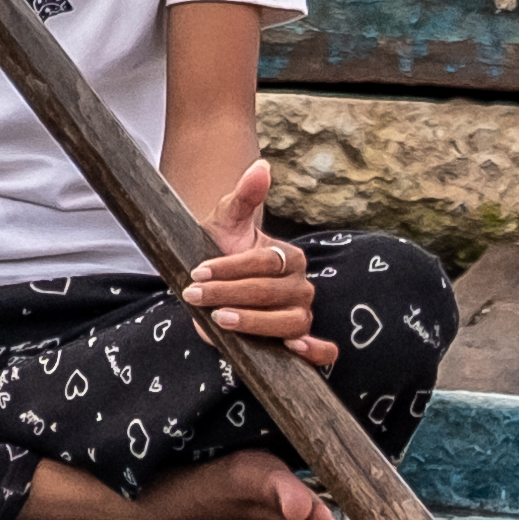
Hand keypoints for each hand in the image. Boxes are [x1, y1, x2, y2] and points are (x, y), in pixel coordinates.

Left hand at [184, 163, 335, 369]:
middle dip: (230, 294)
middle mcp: (301, 286)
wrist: (215, 283)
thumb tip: (261, 167)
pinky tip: (294, 348)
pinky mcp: (297, 341)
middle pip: (272, 293)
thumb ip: (244, 196)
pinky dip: (316, 352)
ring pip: (290, 322)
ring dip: (254, 323)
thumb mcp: (227, 220)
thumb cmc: (222, 249)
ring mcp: (301, 315)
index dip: (231, 268)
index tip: (199, 270)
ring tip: (220, 319)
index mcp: (291, 257)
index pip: (265, 262)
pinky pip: (323, 352)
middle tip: (196, 295)